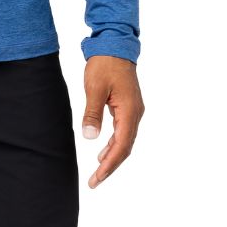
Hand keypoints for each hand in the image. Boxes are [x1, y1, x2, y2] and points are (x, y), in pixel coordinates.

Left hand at [80, 54, 143, 188]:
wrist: (115, 44)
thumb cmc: (104, 64)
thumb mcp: (94, 87)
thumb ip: (92, 113)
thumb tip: (90, 138)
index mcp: (129, 111)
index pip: (121, 146)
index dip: (109, 165)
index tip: (97, 178)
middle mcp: (135, 114)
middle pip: (125, 147)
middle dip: (111, 166)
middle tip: (95, 181)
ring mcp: (133, 110)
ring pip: (125, 140)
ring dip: (112, 156)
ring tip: (98, 170)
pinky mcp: (129, 106)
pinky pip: (123, 131)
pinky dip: (114, 143)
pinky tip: (103, 150)